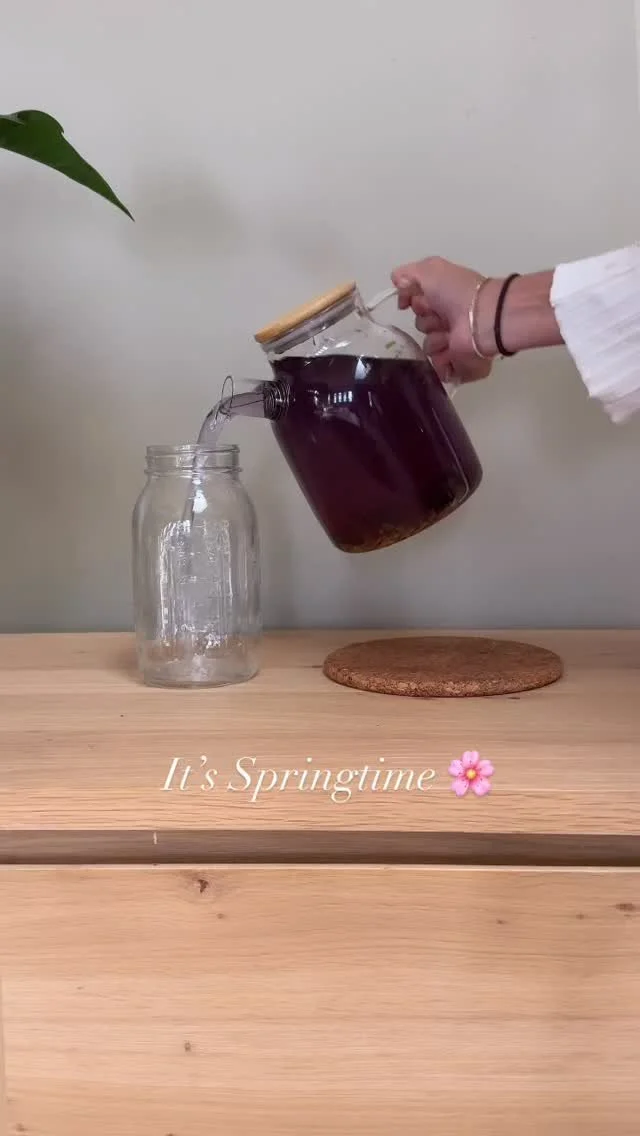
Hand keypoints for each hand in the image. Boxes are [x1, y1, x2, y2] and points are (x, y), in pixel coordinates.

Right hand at [391, 257, 497, 383]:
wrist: (481, 317)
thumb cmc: (457, 291)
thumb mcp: (429, 270)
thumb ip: (408, 274)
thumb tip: (397, 285)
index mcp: (444, 297)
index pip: (416, 303)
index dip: (414, 301)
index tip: (417, 300)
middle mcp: (449, 318)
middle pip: (421, 324)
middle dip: (427, 320)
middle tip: (440, 316)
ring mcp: (454, 341)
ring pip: (428, 345)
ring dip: (436, 339)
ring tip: (449, 334)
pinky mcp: (458, 361)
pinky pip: (437, 365)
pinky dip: (442, 357)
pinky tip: (451, 348)